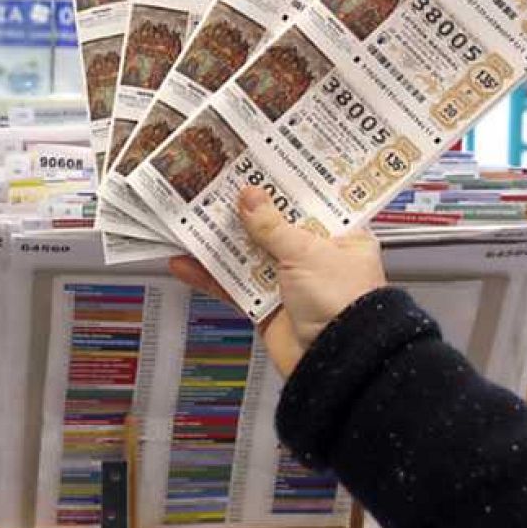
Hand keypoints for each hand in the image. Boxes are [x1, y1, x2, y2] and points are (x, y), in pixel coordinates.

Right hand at [168, 187, 385, 375]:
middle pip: (273, 227)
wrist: (335, 361)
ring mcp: (289, 283)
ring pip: (248, 255)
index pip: (310, 203)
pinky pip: (233, 287)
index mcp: (342, 237)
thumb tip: (249, 196)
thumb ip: (272, 225)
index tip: (256, 166)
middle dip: (244, 212)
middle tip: (215, 188)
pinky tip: (184, 264)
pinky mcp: (265, 306)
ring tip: (191, 220)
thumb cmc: (341, 302)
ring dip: (221, 242)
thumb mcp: (307, 252)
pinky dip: (210, 277)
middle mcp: (316, 257)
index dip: (284, 186)